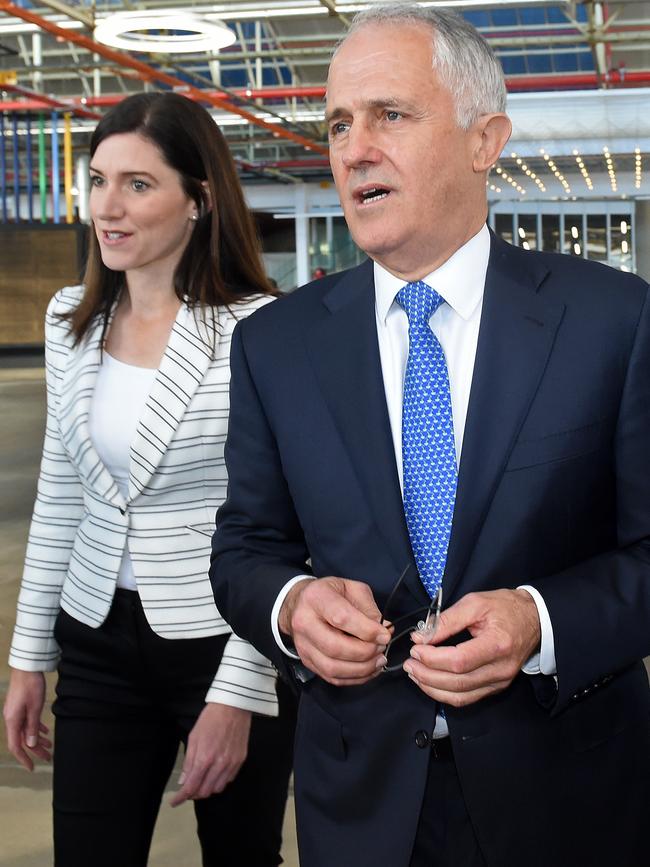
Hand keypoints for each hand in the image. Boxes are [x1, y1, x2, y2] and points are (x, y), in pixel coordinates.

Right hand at [3, 669, 51, 770]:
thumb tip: (30, 744)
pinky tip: (45, 731)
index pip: (16, 746)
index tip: (32, 767)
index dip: (24, 758)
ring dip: (37, 739)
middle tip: (48, 757)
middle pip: (22, 740)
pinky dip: (36, 728)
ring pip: (26, 731)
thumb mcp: (34, 708)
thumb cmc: (30, 686)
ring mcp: (15, 712)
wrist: (26, 667)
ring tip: (50, 745)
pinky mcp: (20, 706)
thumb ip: (32, 727)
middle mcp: (11, 719)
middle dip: (35, 750)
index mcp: (12, 721)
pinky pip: (27, 722)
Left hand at [170, 703, 251, 806]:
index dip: (181, 797)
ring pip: (218, 789)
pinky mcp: (241, 760)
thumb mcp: (194, 737)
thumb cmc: (210, 719)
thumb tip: (184, 781)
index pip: (191, 786)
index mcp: (205, 758)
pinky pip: (229, 780)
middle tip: (188, 789)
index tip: (174, 802)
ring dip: (207, 789)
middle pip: (205, 792)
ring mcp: (232, 763)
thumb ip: (189, 762)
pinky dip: (219, 781)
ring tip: (202, 781)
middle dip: (194, 794)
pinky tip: (215, 773)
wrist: (233, 706)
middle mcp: (219, 765)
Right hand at [279, 577, 391, 685]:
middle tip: (381, 648)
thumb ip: (369, 608)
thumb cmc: (329, 594)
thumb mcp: (352, 588)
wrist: (300, 603)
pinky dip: (354, 678)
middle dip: (365, 652)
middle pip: (335, 647)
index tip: (385, 635)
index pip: (341, 618)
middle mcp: (304, 622)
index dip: (367, 630)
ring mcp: (303, 645)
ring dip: (361, 669)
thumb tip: (384, 629)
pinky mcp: (307, 661)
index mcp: (316, 598)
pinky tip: (368, 669)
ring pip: (332, 667)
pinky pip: (331, 677)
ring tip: (378, 660)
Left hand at [403, 589, 540, 706]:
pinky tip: (430, 681)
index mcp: (498, 644)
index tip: (415, 649)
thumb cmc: (505, 607)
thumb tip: (420, 636)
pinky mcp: (496, 687)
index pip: (459, 661)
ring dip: (432, 688)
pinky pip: (467, 698)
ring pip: (460, 696)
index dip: (433, 658)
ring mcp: (499, 681)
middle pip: (458, 682)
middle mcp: (501, 668)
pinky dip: (445, 693)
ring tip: (415, 673)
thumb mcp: (475, 603)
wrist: (534, 619)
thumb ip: (446, 620)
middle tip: (409, 663)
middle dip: (427, 676)